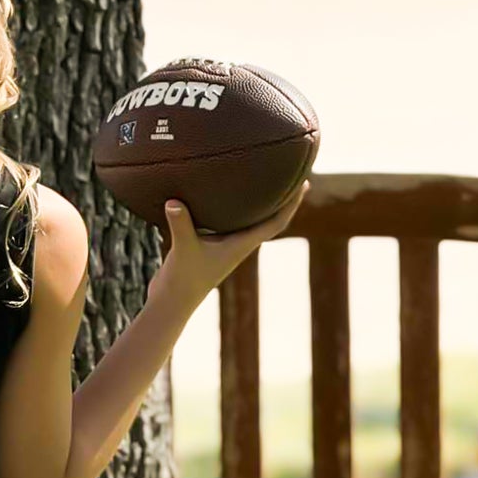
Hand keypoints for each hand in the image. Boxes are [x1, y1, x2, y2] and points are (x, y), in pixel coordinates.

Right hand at [150, 178, 310, 314]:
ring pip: (252, 221)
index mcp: (242, 245)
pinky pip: (232, 223)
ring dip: (263, 204)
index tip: (305, 183)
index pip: (276, 223)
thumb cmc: (182, 280)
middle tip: (295, 174)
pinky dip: (237, 209)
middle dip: (284, 199)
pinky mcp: (212, 247)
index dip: (292, 203)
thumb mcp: (183, 249)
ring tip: (269, 180)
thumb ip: (180, 223)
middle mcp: (239, 245)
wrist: (172, 303)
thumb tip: (173, 201)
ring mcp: (226, 247)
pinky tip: (230, 194)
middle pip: (270, 220)